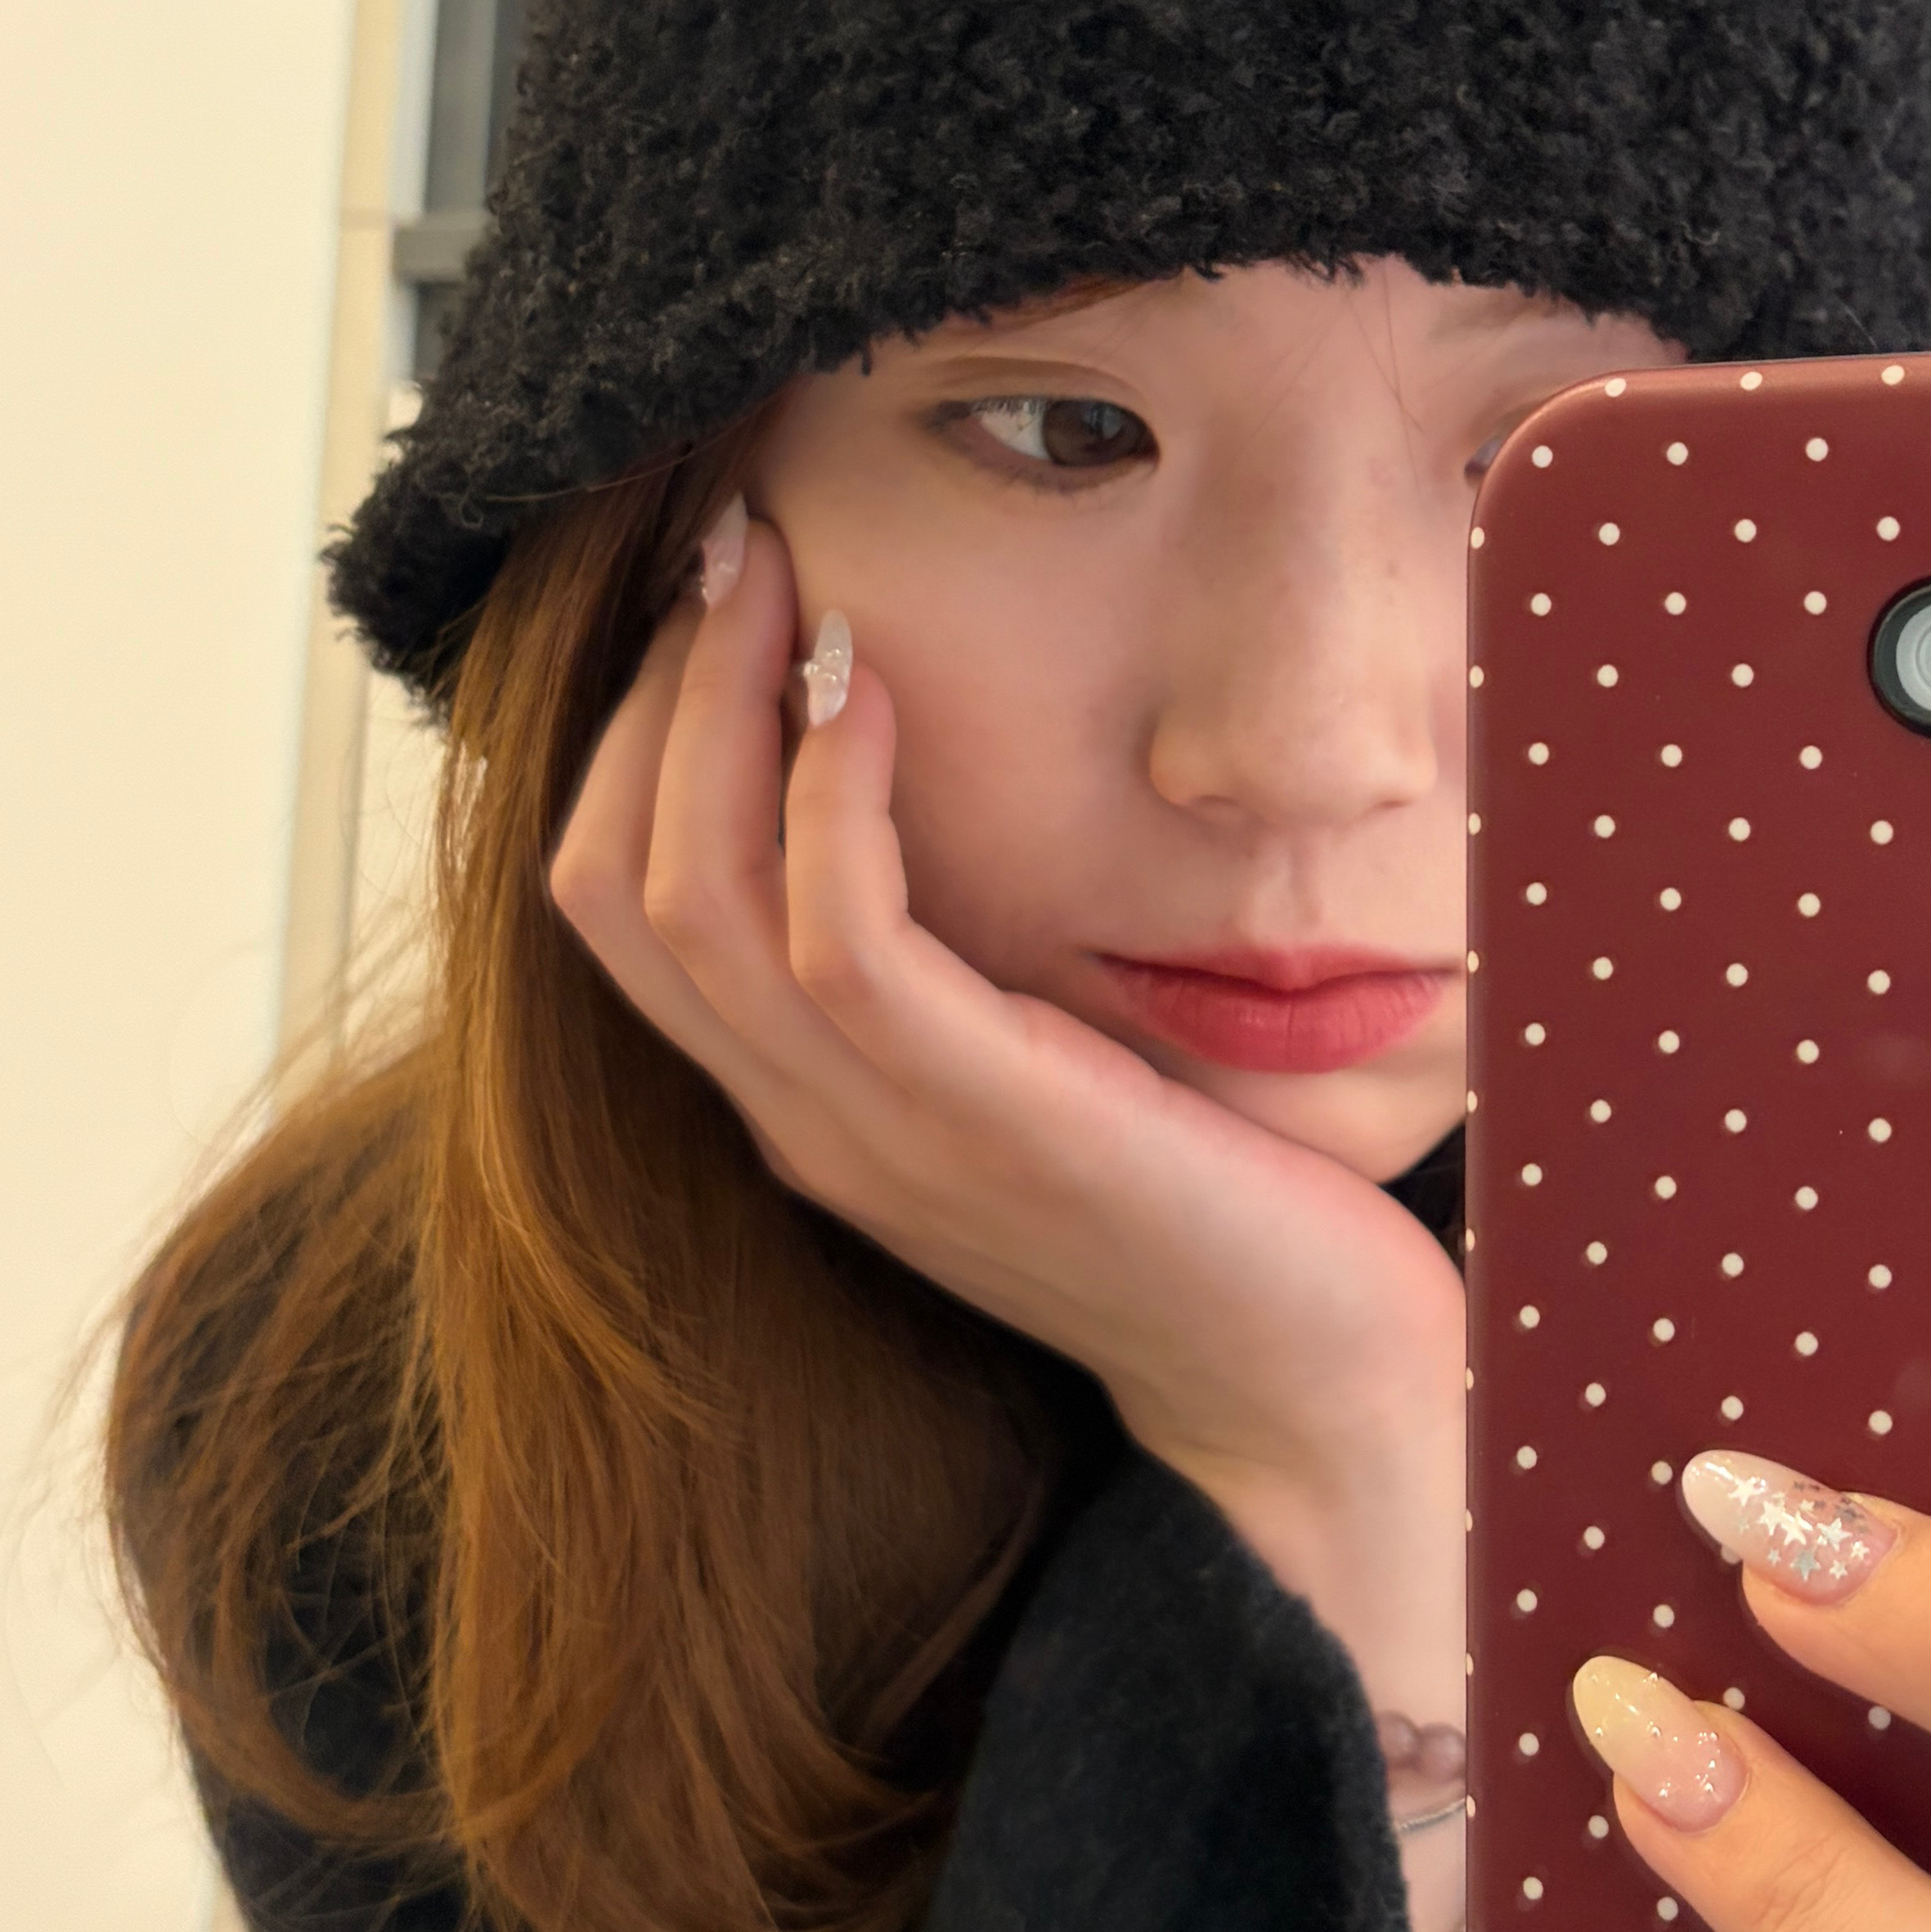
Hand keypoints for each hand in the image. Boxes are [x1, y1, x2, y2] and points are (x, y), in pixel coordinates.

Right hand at [547, 513, 1468, 1813]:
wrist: (1317, 1386)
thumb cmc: (1215, 1201)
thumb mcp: (1051, 1061)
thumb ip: (971, 961)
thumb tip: (940, 784)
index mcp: (806, 1107)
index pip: (619, 904)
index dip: (634, 737)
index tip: (719, 598)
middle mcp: (806, 1123)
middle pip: (613, 886)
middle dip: (655, 692)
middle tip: (730, 545)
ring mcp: (879, 1134)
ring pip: (692, 899)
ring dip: (722, 710)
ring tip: (782, 579)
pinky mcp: (981, 1123)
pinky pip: (839, 939)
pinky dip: (832, 797)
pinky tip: (878, 694)